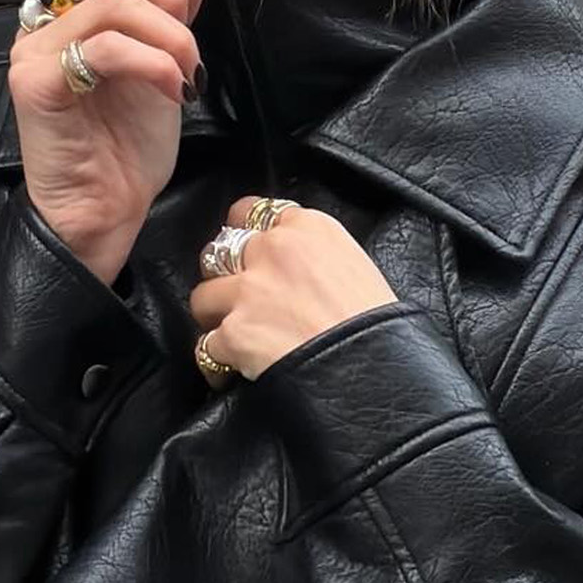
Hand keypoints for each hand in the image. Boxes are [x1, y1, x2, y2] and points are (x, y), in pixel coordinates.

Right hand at [11, 0, 211, 283]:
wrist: (104, 214)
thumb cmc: (129, 148)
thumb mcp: (168, 60)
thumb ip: (178, 6)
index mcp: (78, 9)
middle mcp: (49, 20)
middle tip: (189, 47)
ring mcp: (36, 48)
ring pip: (112, 1)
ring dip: (170, 36)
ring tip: (186, 76)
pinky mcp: (35, 82)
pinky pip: (103, 46)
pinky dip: (152, 62)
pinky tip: (173, 91)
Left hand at [184, 201, 394, 380]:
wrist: (374, 369)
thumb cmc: (379, 326)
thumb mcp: (358, 267)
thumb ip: (319, 256)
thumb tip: (301, 272)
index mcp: (309, 227)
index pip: (252, 212)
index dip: (246, 236)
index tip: (248, 255)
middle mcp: (272, 249)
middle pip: (221, 251)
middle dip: (227, 276)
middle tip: (242, 299)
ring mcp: (249, 290)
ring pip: (203, 297)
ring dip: (215, 317)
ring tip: (234, 336)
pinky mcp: (234, 332)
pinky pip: (206, 345)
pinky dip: (218, 360)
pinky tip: (232, 370)